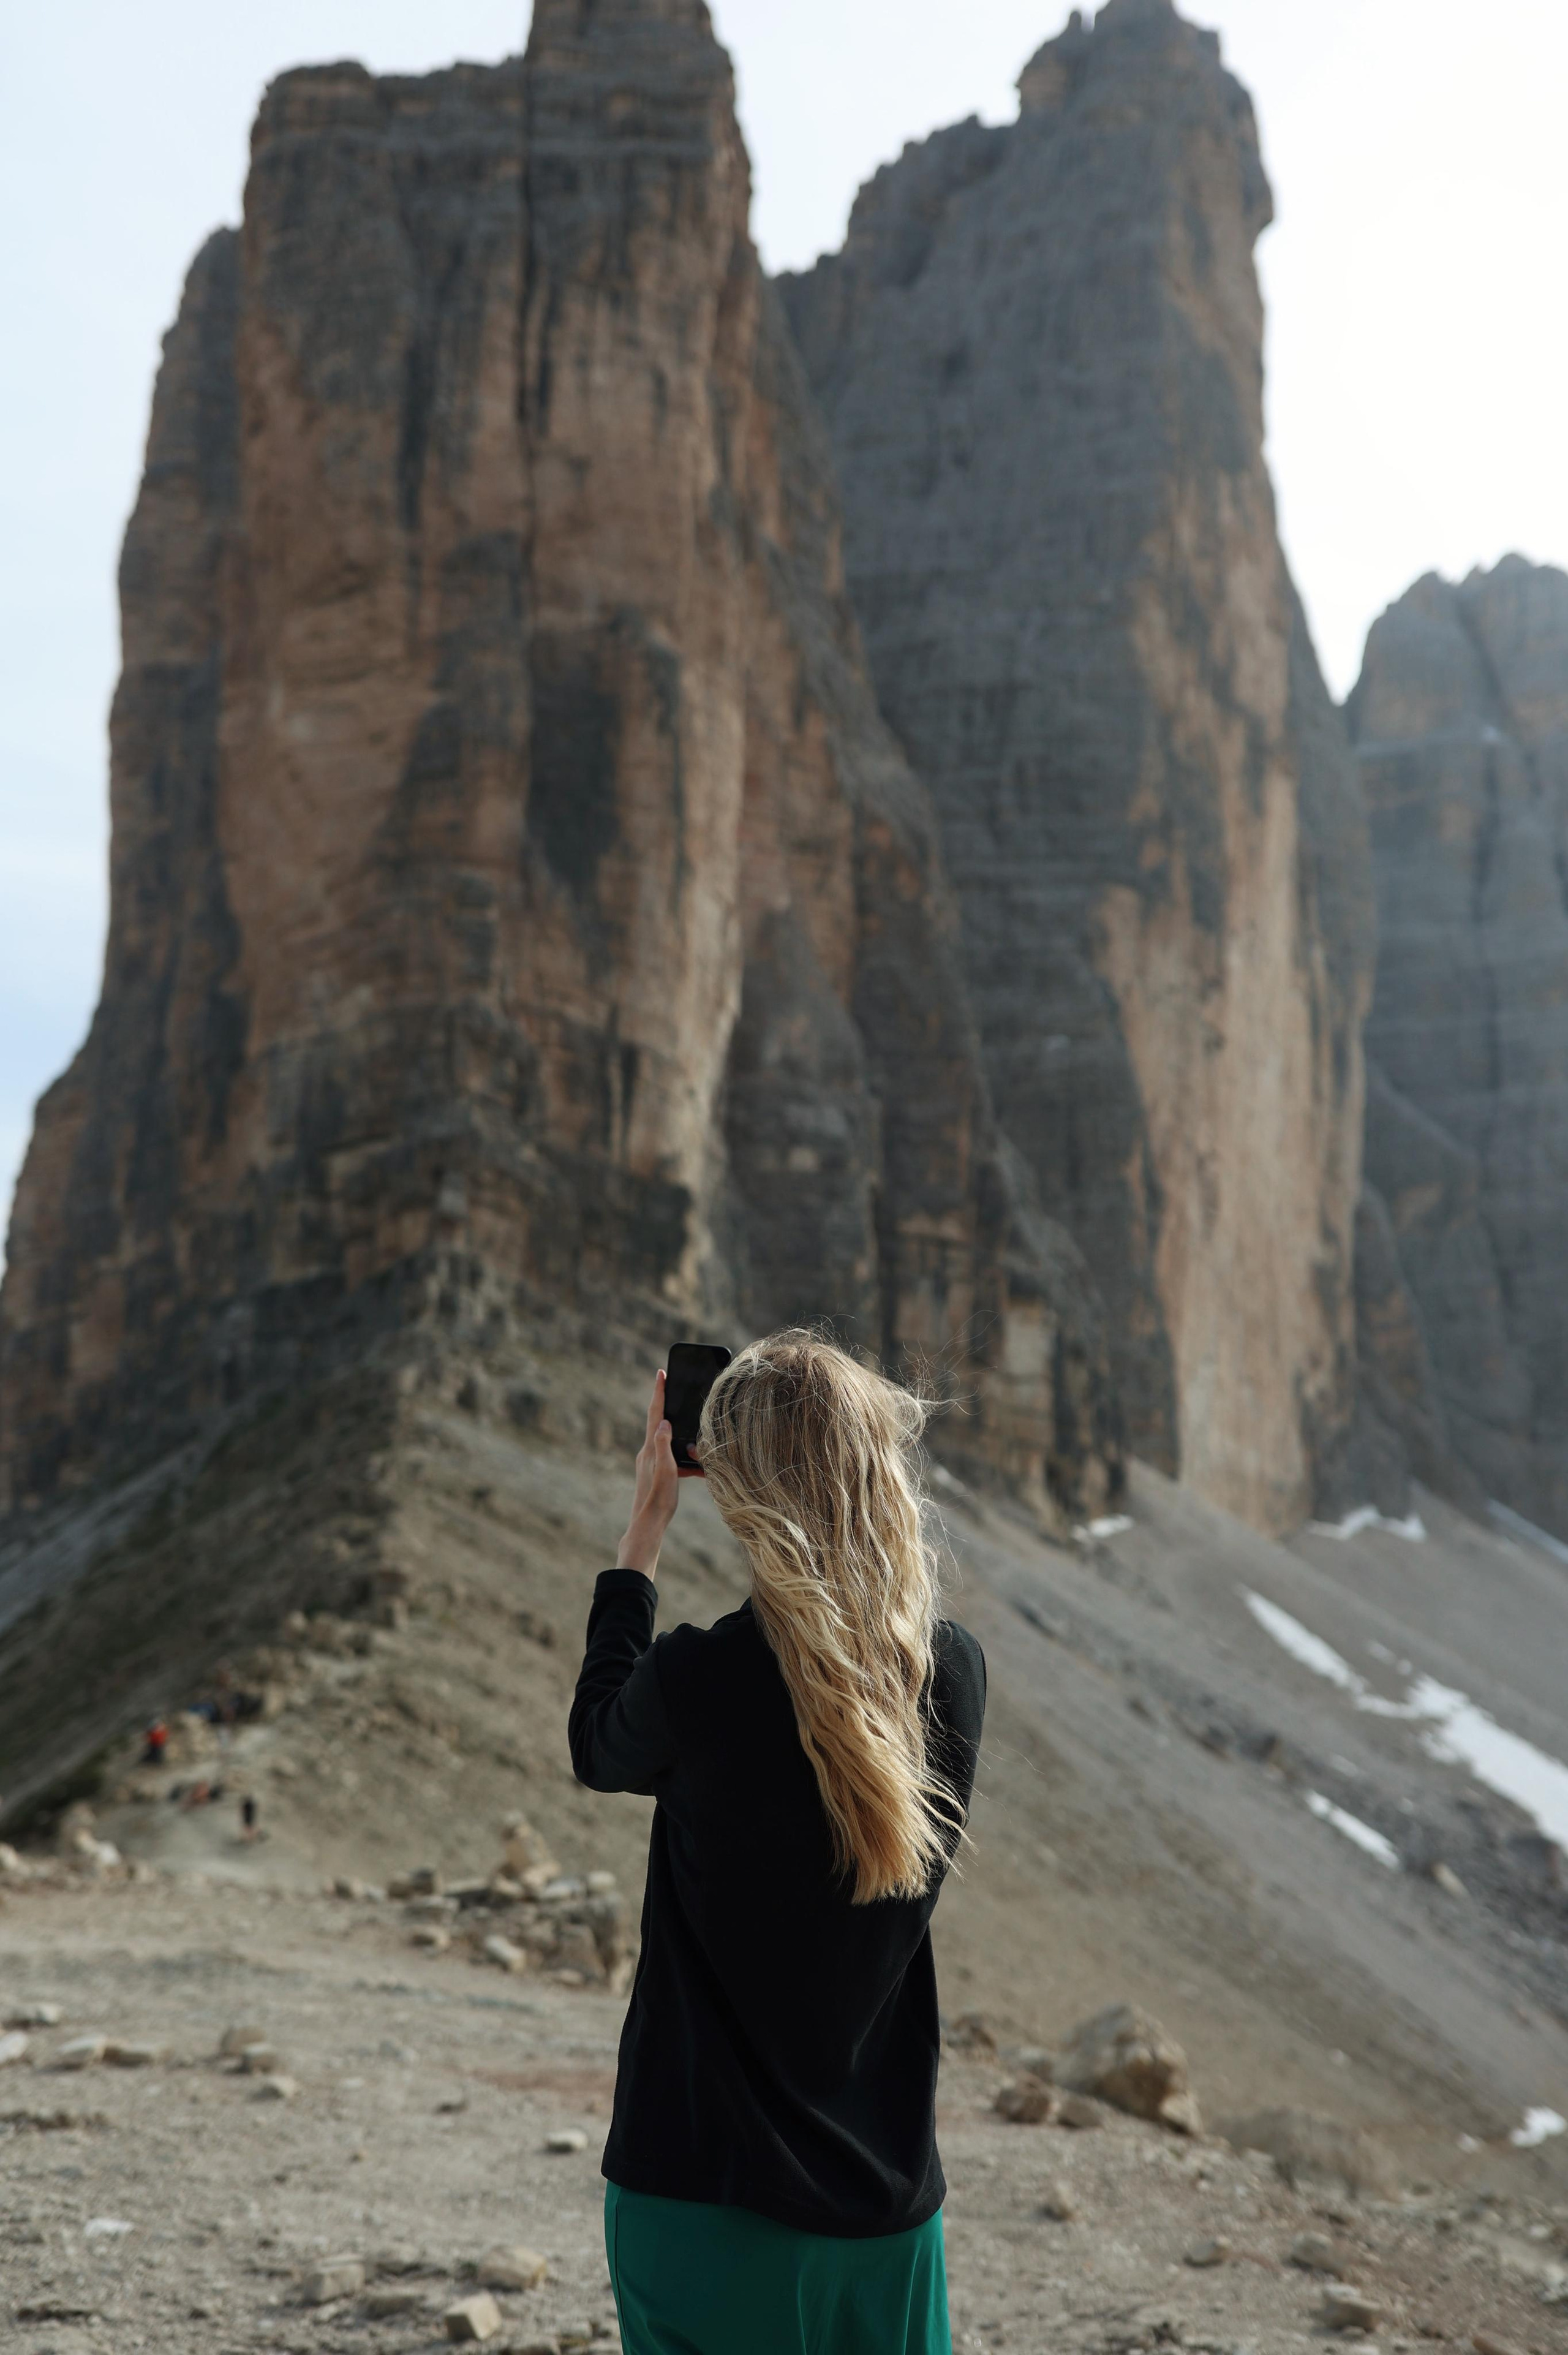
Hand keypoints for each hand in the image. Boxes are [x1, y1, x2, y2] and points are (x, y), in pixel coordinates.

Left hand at [615, 1370, 681, 1577]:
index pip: (654, 1414)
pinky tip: (698, 1467)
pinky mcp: (657, 1474)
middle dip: (667, 1404)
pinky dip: (685, 1458)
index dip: (659, 1393)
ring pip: (668, 1441)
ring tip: (695, 1431)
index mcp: (649, 1448)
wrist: (647, 1525)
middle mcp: (647, 1452)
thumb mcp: (665, 1471)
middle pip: (658, 1422)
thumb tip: (663, 1422)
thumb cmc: (658, 1499)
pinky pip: (672, 1458)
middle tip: (674, 1387)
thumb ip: (662, 1446)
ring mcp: (651, 1463)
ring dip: (680, 1434)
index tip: (660, 1372)